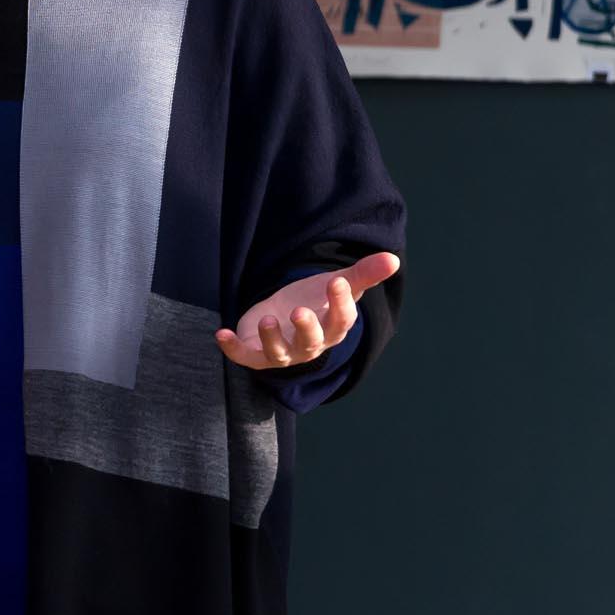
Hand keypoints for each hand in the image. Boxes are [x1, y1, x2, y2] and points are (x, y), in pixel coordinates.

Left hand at [216, 251, 401, 371]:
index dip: (340, 302)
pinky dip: (233, 348)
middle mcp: (309, 345)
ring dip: (271, 338)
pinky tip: (221, 333)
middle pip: (311, 342)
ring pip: (279, 353)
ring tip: (267, 318)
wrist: (287, 318)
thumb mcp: (337, 285)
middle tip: (301, 312)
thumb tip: (394, 259)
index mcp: (332, 328)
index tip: (336, 281)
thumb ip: (363, 274)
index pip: (341, 320)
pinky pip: (245, 356)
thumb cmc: (315, 301)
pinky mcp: (256, 353)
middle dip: (306, 328)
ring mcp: (282, 351)